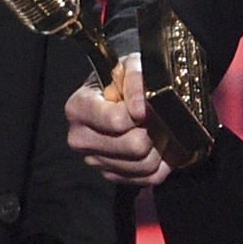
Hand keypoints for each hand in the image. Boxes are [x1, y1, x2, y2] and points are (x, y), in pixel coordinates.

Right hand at [65, 54, 167, 186]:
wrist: (122, 93)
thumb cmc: (124, 79)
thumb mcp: (130, 65)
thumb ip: (135, 80)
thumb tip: (139, 109)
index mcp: (78, 109)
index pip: (116, 121)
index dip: (142, 113)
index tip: (150, 103)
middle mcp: (81, 138)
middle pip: (134, 146)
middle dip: (155, 130)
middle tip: (160, 116)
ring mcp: (96, 160)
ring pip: (145, 164)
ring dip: (163, 145)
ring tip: (161, 127)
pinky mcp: (114, 175)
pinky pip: (150, 178)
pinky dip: (164, 162)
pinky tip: (161, 143)